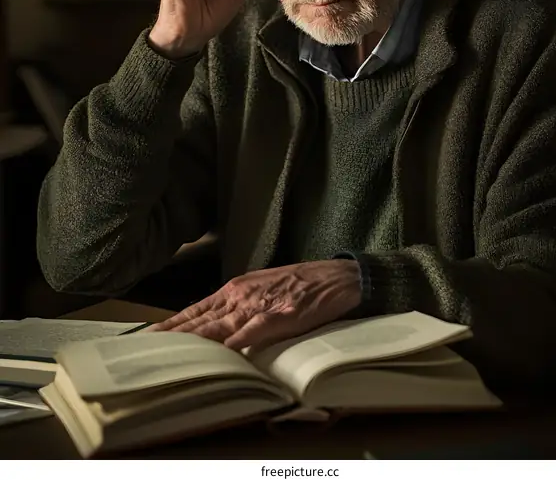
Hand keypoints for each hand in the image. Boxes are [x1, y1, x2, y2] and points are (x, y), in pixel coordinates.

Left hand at [151, 260, 361, 350]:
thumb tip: (214, 325)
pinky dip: (237, 341)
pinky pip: (254, 331)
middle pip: (199, 319)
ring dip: (193, 340)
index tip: (147, 337)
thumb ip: (238, 306)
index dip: (171, 325)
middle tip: (145, 348)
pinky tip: (222, 351)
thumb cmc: (299, 284)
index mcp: (235, 290)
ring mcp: (258, 305)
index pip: (194, 310)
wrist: (335, 277)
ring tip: (170, 352)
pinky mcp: (279, 315)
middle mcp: (240, 296)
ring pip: (218, 325)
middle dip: (172, 335)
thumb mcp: (260, 289)